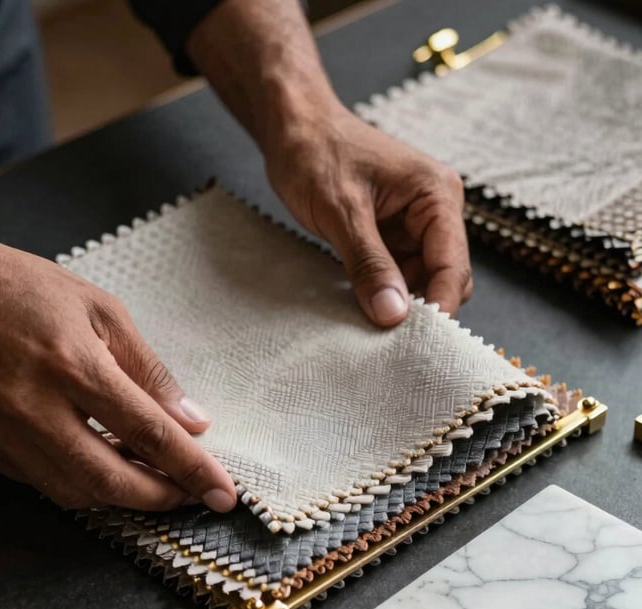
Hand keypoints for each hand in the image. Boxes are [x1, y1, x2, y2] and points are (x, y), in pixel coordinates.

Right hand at [0, 229, 236, 512]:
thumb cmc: (22, 288)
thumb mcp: (102, 311)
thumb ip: (149, 372)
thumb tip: (191, 422)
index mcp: (73, 365)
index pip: (148, 434)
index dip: (192, 470)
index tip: (223, 495)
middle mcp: (33, 408)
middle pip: (110, 483)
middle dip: (159, 498)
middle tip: (188, 493)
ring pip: (73, 494)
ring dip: (119, 495)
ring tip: (147, 477)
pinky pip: (38, 483)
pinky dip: (76, 482)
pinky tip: (97, 462)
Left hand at [264, 104, 471, 325]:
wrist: (293, 129)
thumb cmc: (316, 153)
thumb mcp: (341, 211)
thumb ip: (369, 264)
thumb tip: (394, 315)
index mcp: (436, 195)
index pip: (453, 264)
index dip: (438, 305)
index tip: (417, 342)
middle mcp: (434, 212)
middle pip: (444, 279)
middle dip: (420, 309)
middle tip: (387, 339)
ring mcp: (413, 227)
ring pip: (420, 283)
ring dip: (398, 305)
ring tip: (368, 325)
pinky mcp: (391, 238)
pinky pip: (396, 278)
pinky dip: (382, 295)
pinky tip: (361, 308)